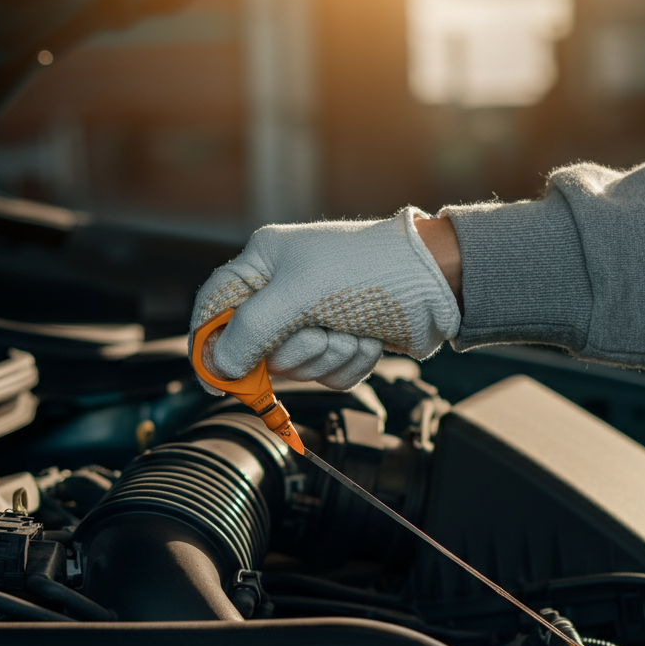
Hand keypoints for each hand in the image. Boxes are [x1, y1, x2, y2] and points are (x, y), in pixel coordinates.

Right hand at [189, 209, 460, 391]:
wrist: (434, 283)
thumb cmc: (368, 271)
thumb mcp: (299, 295)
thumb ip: (250, 330)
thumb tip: (218, 365)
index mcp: (264, 264)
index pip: (215, 307)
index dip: (210, 345)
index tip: (215, 381)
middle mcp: (285, 292)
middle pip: (259, 351)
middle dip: (296, 353)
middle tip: (320, 334)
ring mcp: (314, 320)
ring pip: (298, 369)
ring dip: (330, 358)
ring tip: (352, 331)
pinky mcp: (341, 343)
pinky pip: (328, 377)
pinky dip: (350, 365)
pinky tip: (368, 340)